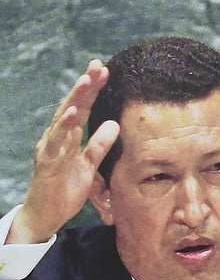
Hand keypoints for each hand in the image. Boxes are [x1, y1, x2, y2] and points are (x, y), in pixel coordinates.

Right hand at [8, 60, 120, 244]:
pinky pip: (56, 142)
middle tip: (98, 65)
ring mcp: (51, 148)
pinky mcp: (47, 162)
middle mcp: (57, 137)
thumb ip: (100, 145)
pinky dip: (64, 126)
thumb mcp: (90, 166)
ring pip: (63, 118)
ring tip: (86, 80)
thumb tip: (114, 124)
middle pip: (72, 106)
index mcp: (68, 137)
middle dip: (85, 85)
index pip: (83, 108)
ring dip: (75, 98)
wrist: (45, 214)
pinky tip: (72, 112)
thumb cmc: (65, 189)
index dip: (93, 90)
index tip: (105, 71)